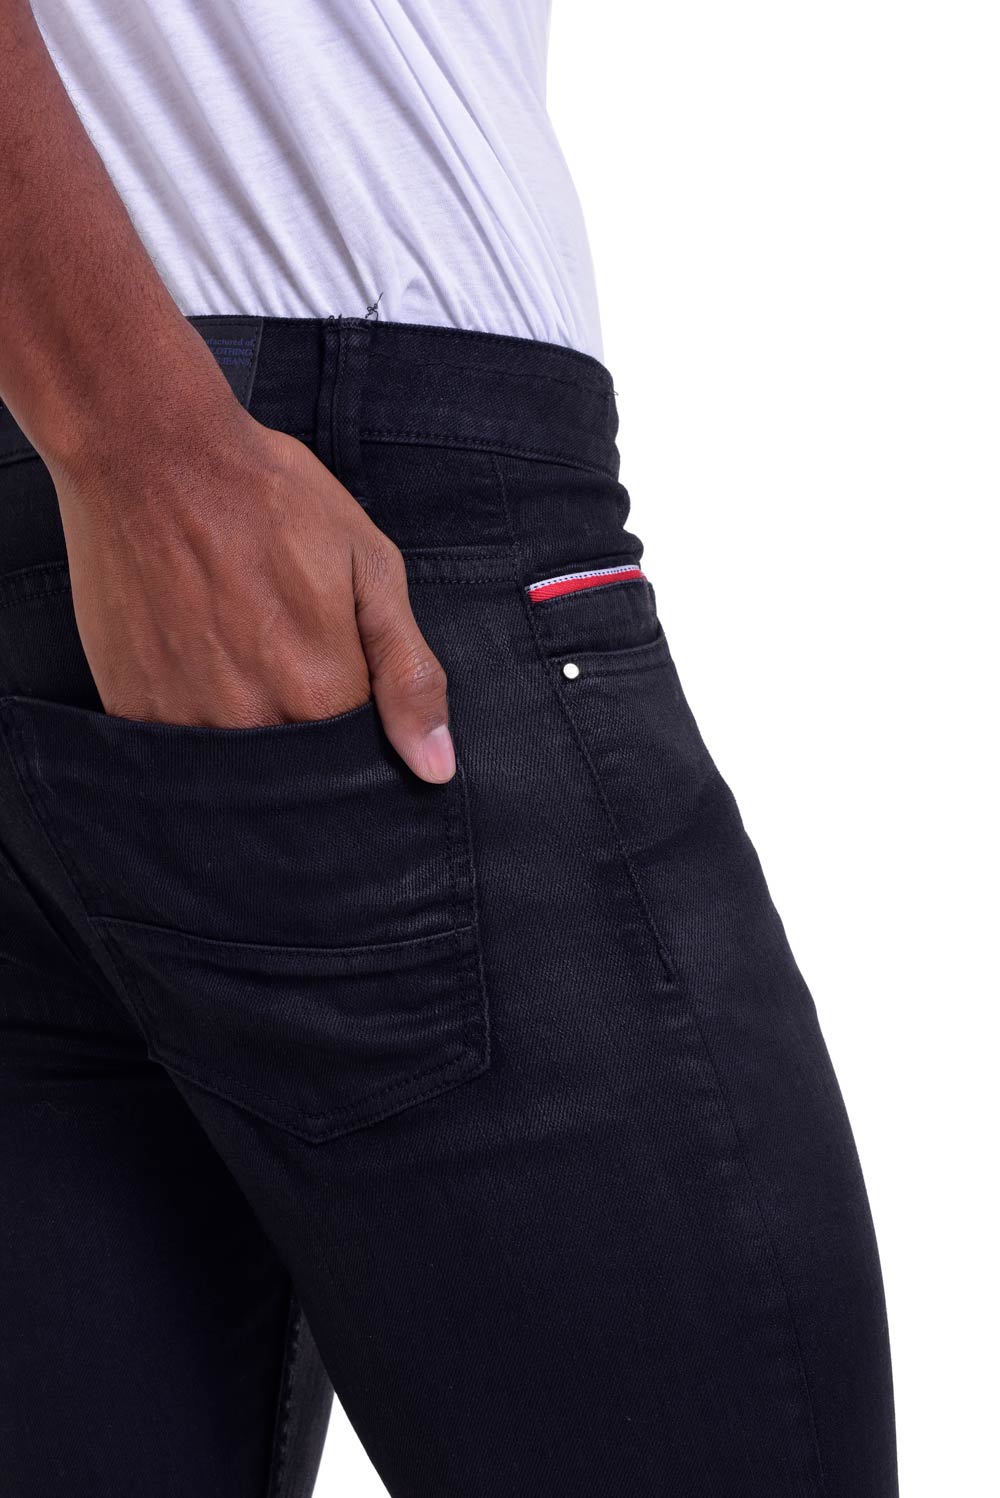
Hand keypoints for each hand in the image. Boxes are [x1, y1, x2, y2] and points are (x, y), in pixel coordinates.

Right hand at [53, 400, 455, 782]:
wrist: (152, 453)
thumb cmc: (268, 498)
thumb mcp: (368, 567)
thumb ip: (408, 673)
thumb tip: (435, 767)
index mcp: (320, 694)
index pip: (355, 759)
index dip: (356, 724)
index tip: (338, 673)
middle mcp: (250, 724)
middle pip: (294, 769)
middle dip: (299, 726)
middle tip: (280, 645)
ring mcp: (182, 720)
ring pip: (234, 763)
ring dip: (243, 722)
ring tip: (237, 644)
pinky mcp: (130, 706)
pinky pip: (173, 745)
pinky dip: (190, 716)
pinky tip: (194, 654)